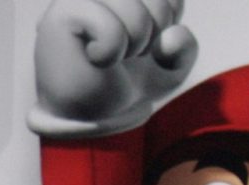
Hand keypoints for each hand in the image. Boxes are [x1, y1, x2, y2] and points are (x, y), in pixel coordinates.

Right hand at [30, 0, 197, 134]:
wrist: (93, 110)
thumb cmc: (128, 80)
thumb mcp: (170, 67)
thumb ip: (185, 47)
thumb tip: (169, 38)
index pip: (172, 0)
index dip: (169, 30)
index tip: (147, 43)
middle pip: (157, 2)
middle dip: (154, 37)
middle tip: (129, 52)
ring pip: (134, 11)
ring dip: (133, 45)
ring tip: (112, 54)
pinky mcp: (63, 11)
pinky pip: (109, 27)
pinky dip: (112, 51)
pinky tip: (96, 57)